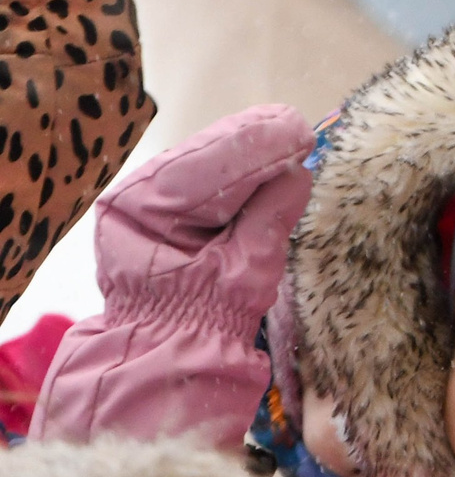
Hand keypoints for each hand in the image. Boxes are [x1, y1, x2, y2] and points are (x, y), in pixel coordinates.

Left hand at [92, 103, 313, 330]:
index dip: (255, 148)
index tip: (297, 129)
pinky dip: (237, 161)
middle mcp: (135, 197)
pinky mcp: (159, 202)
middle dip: (251, 138)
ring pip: (202, 158)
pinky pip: (203, 173)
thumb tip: (298, 174)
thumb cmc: (205, 323)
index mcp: (140, 214)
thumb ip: (268, 221)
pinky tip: (265, 144)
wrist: (168, 353)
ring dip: (246, 144)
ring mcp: (143, 197)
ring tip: (286, 127)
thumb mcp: (243, 276)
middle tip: (296, 123)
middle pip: (201, 156)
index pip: (207, 169)